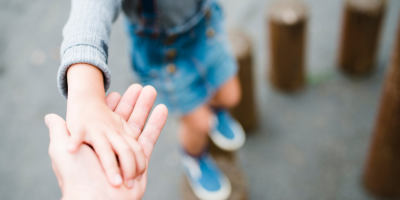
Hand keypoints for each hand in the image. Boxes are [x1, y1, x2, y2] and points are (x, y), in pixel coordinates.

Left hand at [67, 64, 154, 186]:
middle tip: (140, 86)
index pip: (105, 119)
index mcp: (94, 143)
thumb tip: (50, 116)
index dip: (111, 105)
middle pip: (124, 120)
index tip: (116, 92)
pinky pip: (150, 139)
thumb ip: (60, 131)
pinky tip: (163, 108)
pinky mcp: (140, 161)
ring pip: (138, 126)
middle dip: (133, 102)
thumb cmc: (76, 175)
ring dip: (146, 107)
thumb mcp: (60, 150)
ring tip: (152, 90)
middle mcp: (111, 147)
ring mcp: (126, 154)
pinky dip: (157, 123)